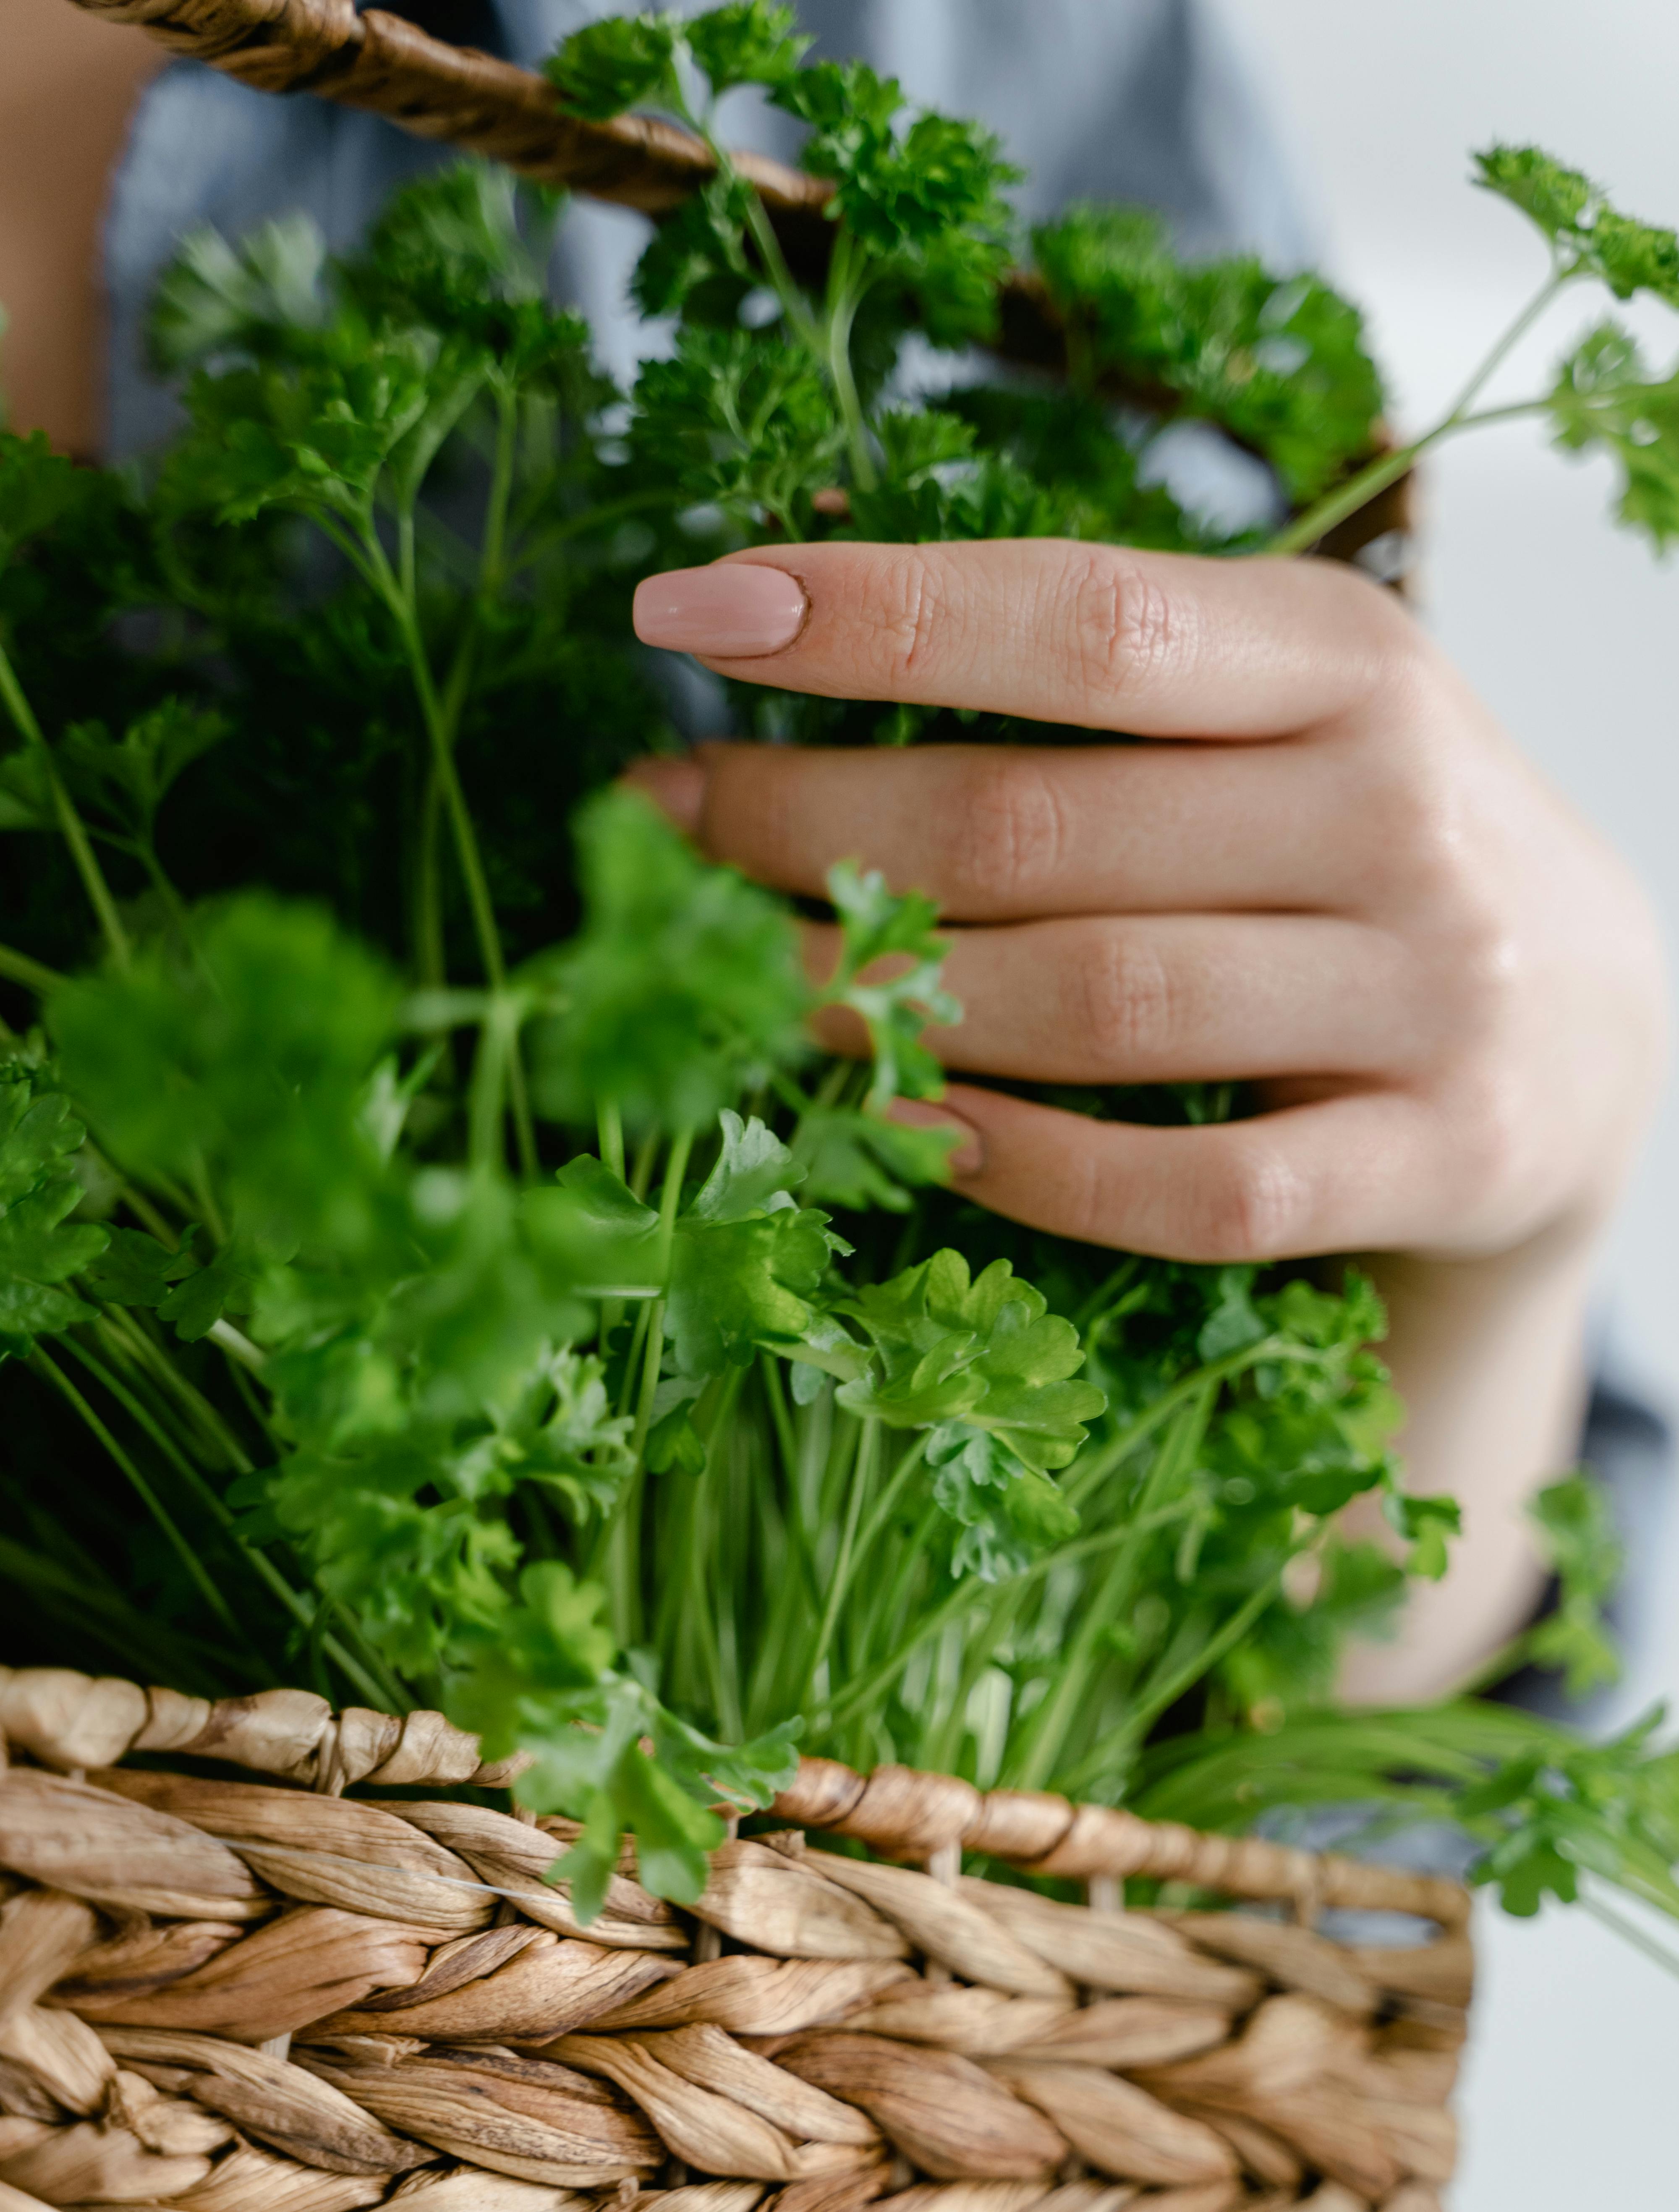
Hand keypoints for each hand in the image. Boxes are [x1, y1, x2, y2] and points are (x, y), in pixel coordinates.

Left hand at [632, 539, 1664, 1267]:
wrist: (1590, 1038)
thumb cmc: (1363, 859)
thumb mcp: (1283, 723)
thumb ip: (1105, 692)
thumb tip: (800, 644)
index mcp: (1346, 660)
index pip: (1081, 620)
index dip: (871, 616)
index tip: (685, 616)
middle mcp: (1400, 809)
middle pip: (1044, 828)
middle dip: (812, 832)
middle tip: (660, 836)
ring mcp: (1432, 993)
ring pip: (1103, 1006)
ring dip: (887, 1007)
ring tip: (743, 988)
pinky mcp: (1437, 1156)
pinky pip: (1195, 1187)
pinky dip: (1032, 1167)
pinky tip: (911, 1132)